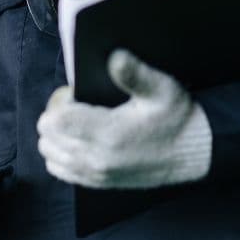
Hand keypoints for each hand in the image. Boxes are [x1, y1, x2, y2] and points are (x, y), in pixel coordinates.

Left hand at [37, 50, 211, 188]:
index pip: (55, 121)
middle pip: (47, 137)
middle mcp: (96, 158)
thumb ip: (135, 74)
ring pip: (49, 154)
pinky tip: (78, 140)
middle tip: (76, 105)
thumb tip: (115, 57)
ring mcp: (95, 174)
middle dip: (55, 116)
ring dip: (55, 136)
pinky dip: (60, 154)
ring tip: (77, 122)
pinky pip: (60, 170)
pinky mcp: (97, 183)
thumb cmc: (176, 118)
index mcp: (108, 134)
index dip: (59, 102)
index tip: (76, 94)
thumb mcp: (162, 89)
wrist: (192, 153)